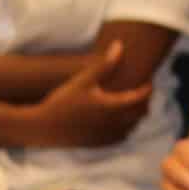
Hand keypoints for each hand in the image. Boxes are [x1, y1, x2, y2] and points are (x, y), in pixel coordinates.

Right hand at [28, 42, 152, 148]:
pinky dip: (124, 129)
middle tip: (141, 92)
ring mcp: (105, 136)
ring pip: (132, 128)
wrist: (40, 127)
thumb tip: (120, 45)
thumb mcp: (83, 80)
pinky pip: (119, 138)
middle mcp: (112, 124)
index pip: (141, 98)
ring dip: (135, 117)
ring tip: (131, 105)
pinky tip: (118, 120)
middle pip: (141, 114)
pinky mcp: (96, 144)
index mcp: (112, 107)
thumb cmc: (61, 101)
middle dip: (144, 103)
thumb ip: (104, 64)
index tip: (148, 81)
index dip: (148, 89)